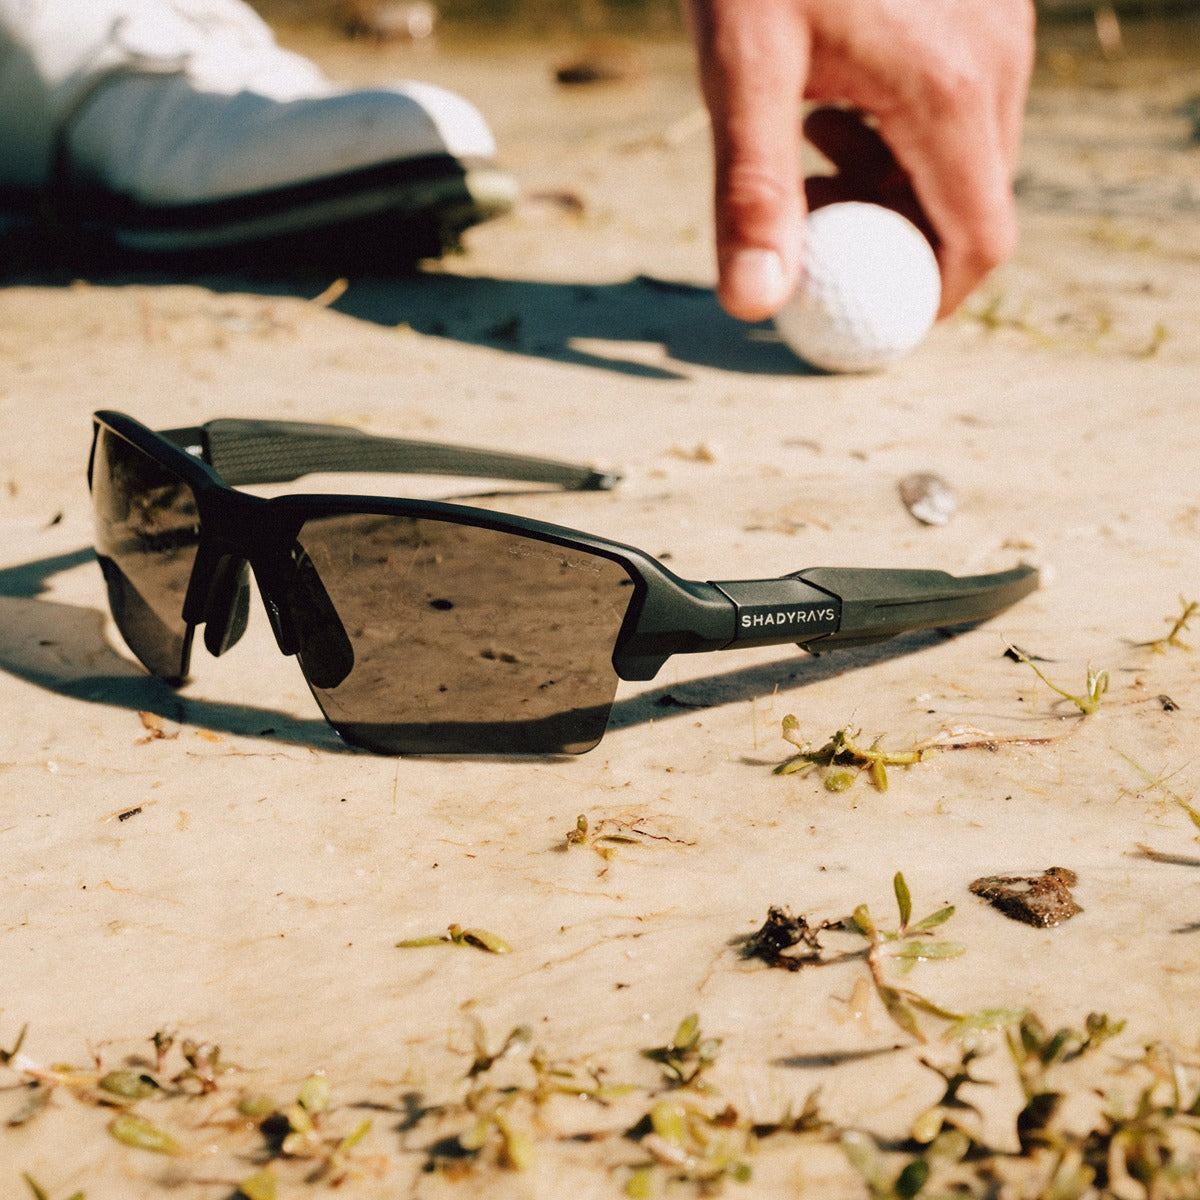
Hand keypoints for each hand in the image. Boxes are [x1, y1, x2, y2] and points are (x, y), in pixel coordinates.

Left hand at [684, 0, 1035, 320]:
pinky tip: (829, 108)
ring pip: (962, 157)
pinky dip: (896, 137)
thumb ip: (751, 189)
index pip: (979, 242)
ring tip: (808, 163)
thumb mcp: (742, 62)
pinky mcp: (976, 8)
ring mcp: (996, 30)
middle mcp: (995, 64)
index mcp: (951, 94)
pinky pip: (955, 106)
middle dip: (896, 243)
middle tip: (813, 235)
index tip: (865, 313)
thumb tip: (755, 306)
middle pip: (973, 204)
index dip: (930, 300)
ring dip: (890, 189)